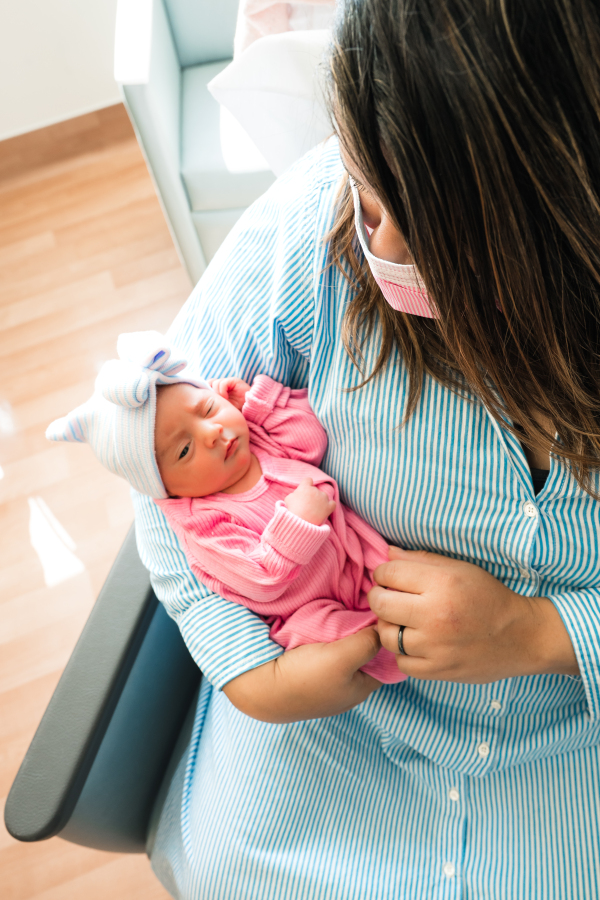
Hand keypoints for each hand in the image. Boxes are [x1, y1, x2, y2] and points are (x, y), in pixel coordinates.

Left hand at [208, 377, 251, 409]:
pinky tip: (226, 398)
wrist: (250, 409)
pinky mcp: (234, 381)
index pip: (207, 385)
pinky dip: (222, 391)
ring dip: (217, 393)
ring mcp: (229, 382)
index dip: (204, 390)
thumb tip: (203, 397)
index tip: (205, 399)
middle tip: (213, 400)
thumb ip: (213, 401)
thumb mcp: (221, 407)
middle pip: (209, 382)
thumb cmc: (236, 411)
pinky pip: (223, 383)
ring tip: (223, 400)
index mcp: (219, 391)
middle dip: (209, 391)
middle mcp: (223, 385)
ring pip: (215, 383)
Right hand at [222, 628, 381, 721]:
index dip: (387, 639)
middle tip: (363, 612)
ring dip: (346, 636)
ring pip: (346, 653)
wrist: (260, 685)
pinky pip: (327, 652)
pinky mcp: (309, 673)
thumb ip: (368, 644)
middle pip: (366, 655)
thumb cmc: (305, 676)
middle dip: (366, 636)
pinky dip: (329, 639)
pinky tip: (325, 625)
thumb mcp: (344, 658)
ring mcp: (327, 682)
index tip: (383, 617)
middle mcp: (347, 688)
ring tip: (345, 614)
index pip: (386, 660)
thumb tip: (382, 631)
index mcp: (361, 689)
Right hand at [284, 477, 335, 525]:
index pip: (308, 480)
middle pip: (315, 490)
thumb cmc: (292, 511)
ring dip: (320, 501)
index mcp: (305, 487)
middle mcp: (315, 490)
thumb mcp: (288, 499)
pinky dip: (330, 506)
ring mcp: (323, 498)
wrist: (299, 523)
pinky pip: (333, 504)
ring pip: (323, 496)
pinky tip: (325, 509)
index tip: (305, 491)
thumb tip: (298, 494)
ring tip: (313, 510)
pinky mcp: (328, 507)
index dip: (306, 485)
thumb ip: (295, 493)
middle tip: (306, 505)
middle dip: (311, 496)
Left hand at [369, 547, 578, 682]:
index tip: (388, 578)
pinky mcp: (438, 670)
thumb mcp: (460, 569)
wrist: (522, 636)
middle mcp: (435, 615)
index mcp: (442, 583)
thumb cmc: (489, 597)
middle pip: (380, 604)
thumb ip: (421, 560)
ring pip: (386, 635)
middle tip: (388, 598)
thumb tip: (388, 553)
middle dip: (378, 598)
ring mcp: (435, 646)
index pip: (389, 574)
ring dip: (389, 626)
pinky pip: (401, 661)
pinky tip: (416, 643)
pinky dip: (403, 652)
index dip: (382, 573)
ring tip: (403, 621)